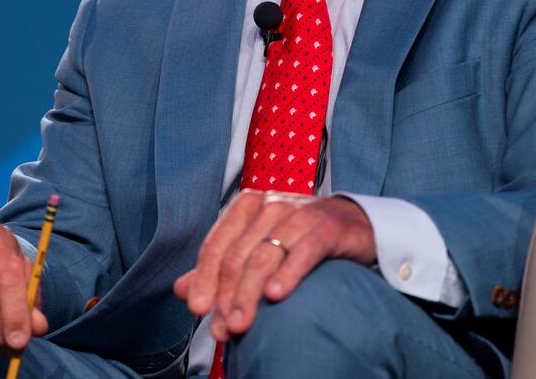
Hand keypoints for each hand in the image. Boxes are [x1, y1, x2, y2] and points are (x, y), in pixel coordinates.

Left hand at [172, 190, 374, 340]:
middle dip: (226, 296)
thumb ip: (220, 269)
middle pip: (237, 256)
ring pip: (264, 257)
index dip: (205, 279)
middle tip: (223, 329)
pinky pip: (302, 252)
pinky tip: (275, 294)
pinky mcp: (326, 227)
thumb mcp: (257, 247)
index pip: (216, 246)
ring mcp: (298, 214)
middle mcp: (269, 206)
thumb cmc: (299, 237)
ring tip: (241, 323)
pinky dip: (287, 274)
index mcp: (246, 208)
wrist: (353, 224)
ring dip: (249, 294)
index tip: (198, 309)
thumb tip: (182, 291)